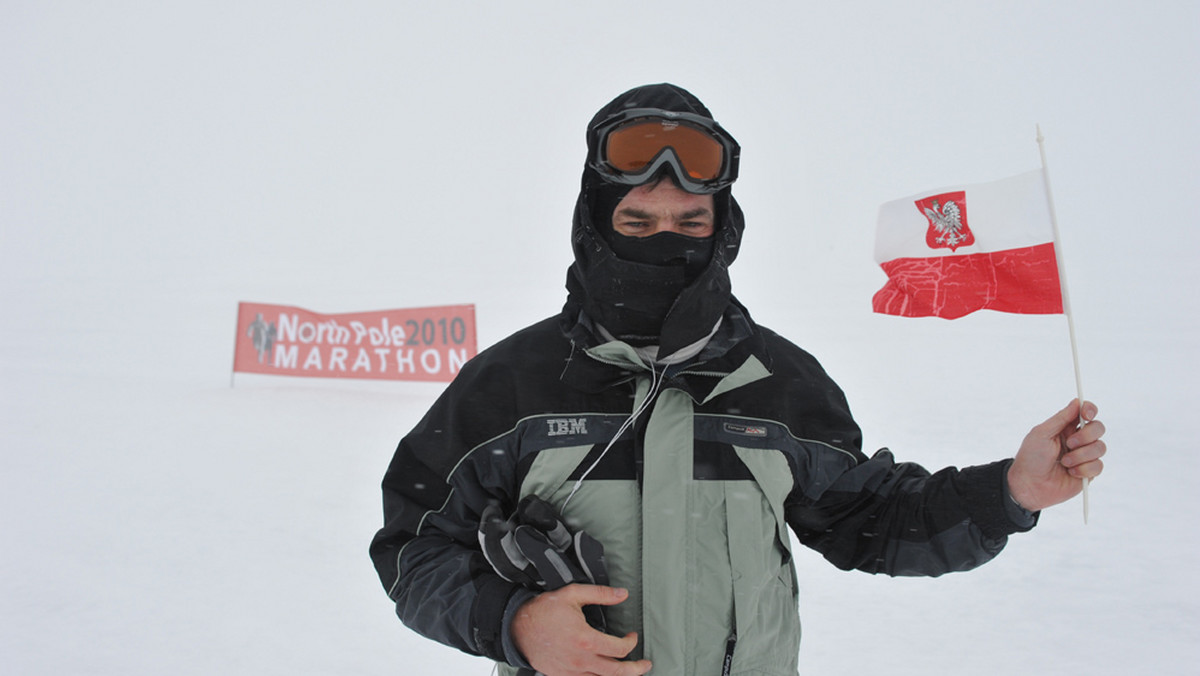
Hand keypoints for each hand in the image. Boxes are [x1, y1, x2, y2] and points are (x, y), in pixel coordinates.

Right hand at [511, 584, 651, 675]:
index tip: (632, 636)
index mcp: (586, 639)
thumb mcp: (572, 594)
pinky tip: (604, 672)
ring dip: (618, 675)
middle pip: (616, 672)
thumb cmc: (543, 610)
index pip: (619, 649)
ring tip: (629, 671)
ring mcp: (571, 671)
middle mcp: (580, 659)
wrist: (517, 627)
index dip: (631, 642)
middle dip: (635, 669)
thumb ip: (600, 594)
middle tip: (645, 665)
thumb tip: (623, 594)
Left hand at [1007, 399, 1106, 511]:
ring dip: (1081, 455)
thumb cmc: (1031, 458)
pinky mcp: (1089, 473)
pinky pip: (1098, 466)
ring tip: (1065, 463)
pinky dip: (1084, 469)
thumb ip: (1061, 418)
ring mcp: (1084, 456)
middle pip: (1098, 428)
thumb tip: (1077, 401)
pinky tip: (1071, 473)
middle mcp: (1078, 440)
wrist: (1030, 485)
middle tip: (1069, 444)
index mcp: (1065, 427)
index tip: (1087, 414)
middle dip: (1086, 436)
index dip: (1090, 410)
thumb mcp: (1042, 433)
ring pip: (1100, 447)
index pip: (1086, 413)